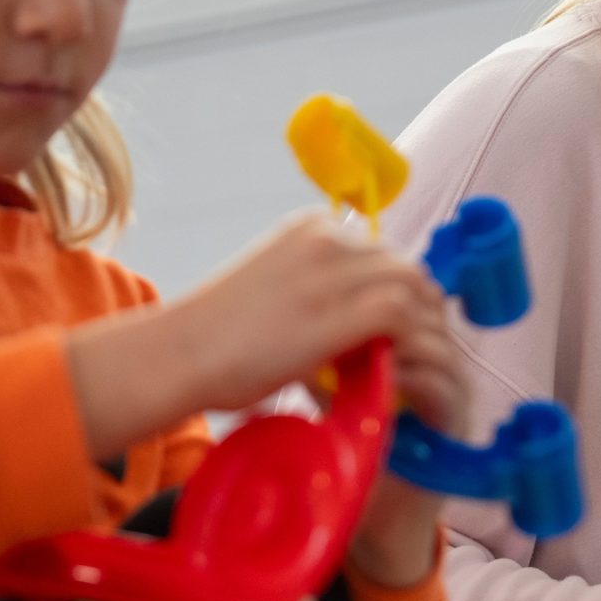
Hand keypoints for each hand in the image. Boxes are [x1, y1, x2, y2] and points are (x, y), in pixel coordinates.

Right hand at [67, 214, 446, 460]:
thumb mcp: (275, 290)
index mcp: (310, 229)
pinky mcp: (333, 311)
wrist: (178, 354)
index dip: (405, 291)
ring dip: (422, 328)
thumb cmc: (217, 335)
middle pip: (407, 265)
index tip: (406, 328)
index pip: (386, 252)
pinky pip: (401, 314)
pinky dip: (410, 343)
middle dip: (423, 308)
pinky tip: (398, 371)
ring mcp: (330, 272)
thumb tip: (359, 317)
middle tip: (419, 352)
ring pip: (412, 286)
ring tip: (412, 366)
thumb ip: (317, 289)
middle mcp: (325, 239)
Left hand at [345, 297, 469, 585]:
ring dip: (403, 336)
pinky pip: (445, 387)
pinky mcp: (456, 425)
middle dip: (392, 305)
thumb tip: (291, 316)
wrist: (375, 515)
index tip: (341, 286)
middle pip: (428, 311)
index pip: (406, 297)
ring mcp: (452, 392)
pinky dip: (414, 375)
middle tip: (353, 301)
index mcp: (412, 348)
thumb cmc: (355, 450)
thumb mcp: (334, 392)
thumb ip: (327, 358)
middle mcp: (439, 364)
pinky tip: (384, 373)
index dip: (381, 288)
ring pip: (440, 344)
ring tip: (366, 335)